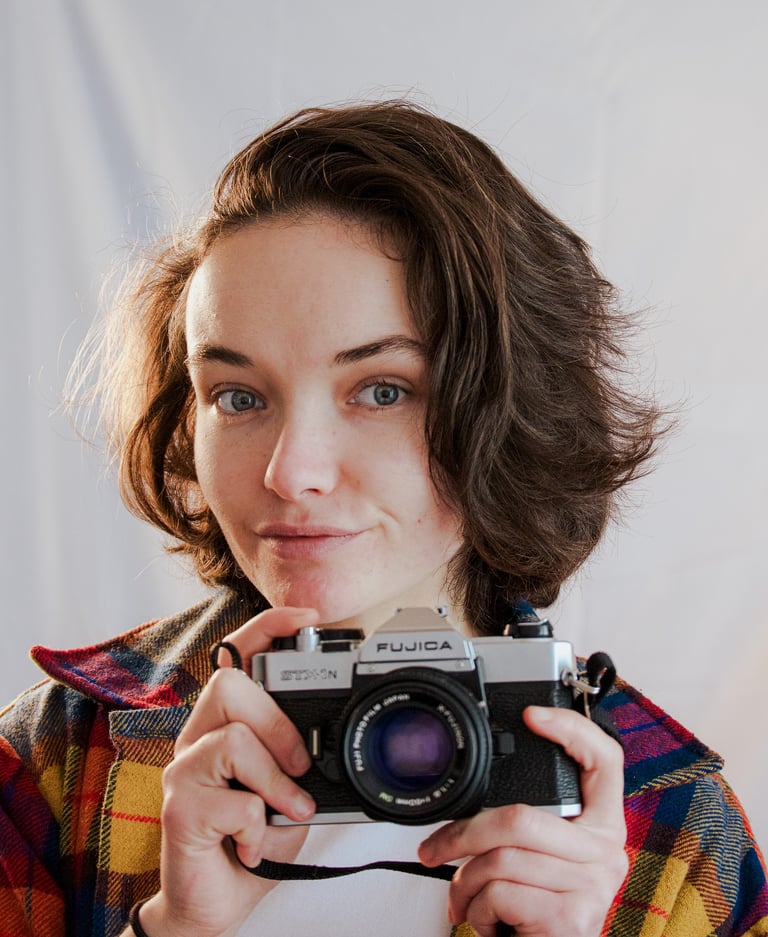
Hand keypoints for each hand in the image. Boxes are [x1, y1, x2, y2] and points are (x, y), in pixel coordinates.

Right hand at [139, 607, 319, 936]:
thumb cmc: (254, 838)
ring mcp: (182, 771)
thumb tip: (331, 740)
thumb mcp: (288, 789)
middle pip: (231, 685)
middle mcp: (198, 737)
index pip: (235, 656)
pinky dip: (258, 827)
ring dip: (276, 781)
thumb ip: (299, 759)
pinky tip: (252, 844)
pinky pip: (235, 800)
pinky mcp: (178, 809)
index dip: (267, 626)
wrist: (218, 904)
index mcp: (224, 723)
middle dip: (280, 724)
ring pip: (234, 738)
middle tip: (301, 767)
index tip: (307, 618)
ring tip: (287, 811)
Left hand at [418, 706, 627, 936]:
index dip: (572, 729)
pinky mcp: (571, 917)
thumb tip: (473, 803)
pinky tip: (488, 921)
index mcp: (602, 825)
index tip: (532, 714)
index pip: (605, 760)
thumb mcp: (541, 860)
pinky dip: (477, 910)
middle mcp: (606, 851)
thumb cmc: (537, 912)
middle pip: (521, 817)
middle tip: (434, 849)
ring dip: (465, 883)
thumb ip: (529, 825)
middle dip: (462, 835)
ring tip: (466, 899)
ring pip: (501, 858)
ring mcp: (593, 885)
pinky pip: (501, 893)